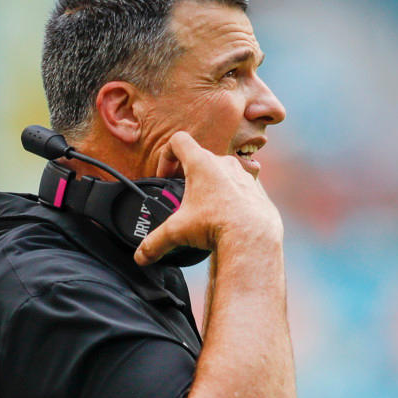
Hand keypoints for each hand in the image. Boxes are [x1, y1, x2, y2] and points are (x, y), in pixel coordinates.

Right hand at [134, 131, 282, 265]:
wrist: (252, 238)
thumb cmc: (217, 225)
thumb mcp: (177, 232)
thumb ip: (154, 242)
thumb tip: (141, 256)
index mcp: (202, 163)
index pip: (179, 141)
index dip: (167, 156)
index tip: (165, 175)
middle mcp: (224, 163)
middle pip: (200, 158)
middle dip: (188, 175)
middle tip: (182, 196)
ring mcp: (243, 175)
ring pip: (222, 170)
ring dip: (211, 183)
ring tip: (205, 207)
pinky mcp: (256, 189)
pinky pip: (240, 185)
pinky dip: (230, 195)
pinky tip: (226, 215)